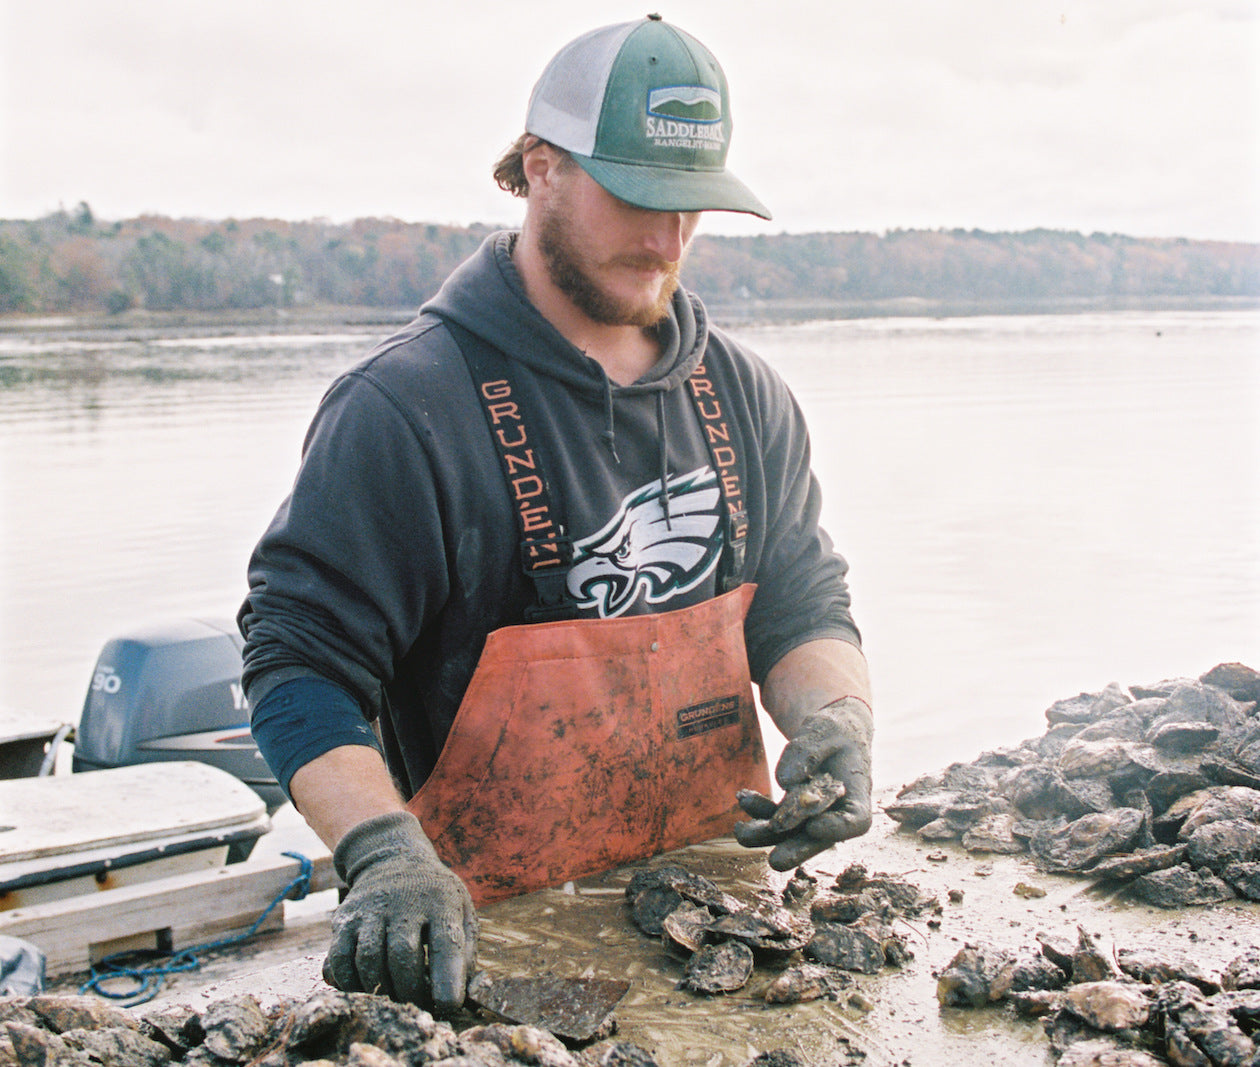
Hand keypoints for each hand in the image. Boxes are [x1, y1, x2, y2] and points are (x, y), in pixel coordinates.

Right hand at [323, 811, 477, 1010]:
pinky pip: (340, 959)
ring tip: (395, 999)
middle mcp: (403, 901)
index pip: (445, 943)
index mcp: (440, 900)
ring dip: (382, 990)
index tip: (448, 1006)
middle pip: (402, 955)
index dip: (447, 980)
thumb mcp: (460, 909)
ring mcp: (369, 908)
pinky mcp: (344, 918)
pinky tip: (366, 989)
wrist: (393, 860)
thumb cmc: (434, 896)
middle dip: (410, 991)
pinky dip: (351, 983)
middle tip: (418, 1007)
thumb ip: (465, 950)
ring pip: (369, 960)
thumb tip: (464, 994)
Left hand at [735, 696, 872, 869]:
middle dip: (797, 849)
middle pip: (821, 837)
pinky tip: (742, 798)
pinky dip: (759, 810)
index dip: (838, 828)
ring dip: (767, 834)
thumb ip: (808, 750)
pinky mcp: (794, 809)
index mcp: (857, 792)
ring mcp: (814, 813)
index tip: (815, 826)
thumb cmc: (835, 730)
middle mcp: (837, 810)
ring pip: (793, 831)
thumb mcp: (825, 729)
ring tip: (741, 831)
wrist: (831, 733)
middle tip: (775, 861)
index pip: (856, 820)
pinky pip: (776, 814)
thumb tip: (784, 781)